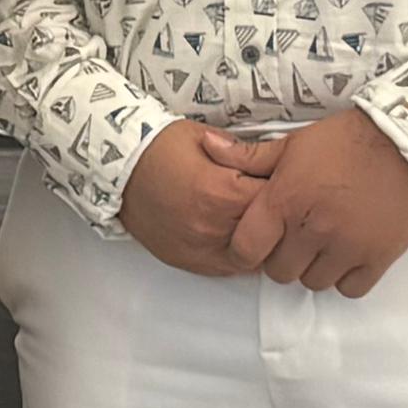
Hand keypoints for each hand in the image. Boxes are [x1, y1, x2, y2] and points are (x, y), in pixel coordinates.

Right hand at [117, 120, 285, 275]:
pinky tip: (240, 238)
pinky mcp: (186, 260)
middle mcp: (213, 227)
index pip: (277, 201)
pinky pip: (226, 268)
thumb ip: (244, 155)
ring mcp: (199, 248)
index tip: (290, 183)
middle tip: (282, 205)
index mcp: (222, 194)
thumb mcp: (207, 139)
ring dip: (261, 242)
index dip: (287, 189)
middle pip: (269, 234)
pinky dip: (238, 255)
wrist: (117, 166)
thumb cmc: (159, 146)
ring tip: (263, 224)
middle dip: (279, 219)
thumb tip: (272, 161)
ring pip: (252, 259)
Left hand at [228, 106, 407, 297]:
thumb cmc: (345, 141)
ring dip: (312, 268)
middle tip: (293, 237)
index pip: (245, 249)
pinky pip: (350, 288)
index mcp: (285, 201)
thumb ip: (247, 156)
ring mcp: (346, 247)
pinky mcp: (378, 258)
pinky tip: (346, 254)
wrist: (407, 143)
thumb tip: (206, 147)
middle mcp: (312, 229)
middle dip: (281, 257)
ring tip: (322, 243)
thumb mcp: (292, 143)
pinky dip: (345, 277)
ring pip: (313, 283)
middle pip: (278, 272)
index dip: (245, 250)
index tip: (255, 242)